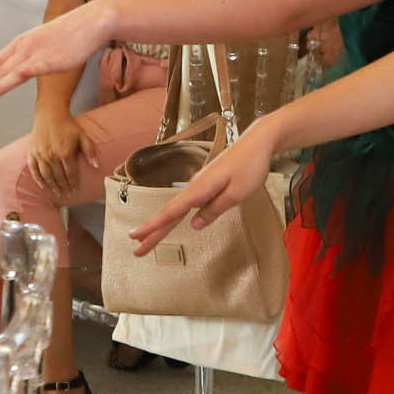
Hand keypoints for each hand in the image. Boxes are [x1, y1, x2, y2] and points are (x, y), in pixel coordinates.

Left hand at [0, 0, 114, 106]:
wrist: (92, 21)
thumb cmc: (76, 32)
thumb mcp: (50, 43)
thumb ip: (40, 54)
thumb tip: (37, 64)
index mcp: (25, 42)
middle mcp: (25, 47)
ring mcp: (35, 53)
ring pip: (7, 73)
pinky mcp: (47, 59)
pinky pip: (25, 72)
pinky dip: (9, 81)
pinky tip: (0, 88)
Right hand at [25, 107, 86, 199]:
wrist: (50, 114)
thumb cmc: (68, 125)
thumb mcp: (83, 136)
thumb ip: (90, 151)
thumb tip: (96, 165)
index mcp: (65, 152)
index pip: (70, 173)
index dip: (73, 183)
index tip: (75, 190)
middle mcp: (51, 155)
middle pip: (58, 177)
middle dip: (64, 187)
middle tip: (67, 194)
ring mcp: (40, 154)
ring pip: (46, 176)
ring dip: (52, 186)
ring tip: (57, 193)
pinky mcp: (32, 152)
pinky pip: (34, 170)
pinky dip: (38, 179)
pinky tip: (43, 186)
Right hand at [129, 125, 278, 250]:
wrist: (258, 142)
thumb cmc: (250, 166)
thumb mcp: (237, 194)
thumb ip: (214, 210)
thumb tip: (194, 225)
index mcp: (200, 189)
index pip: (171, 212)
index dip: (153, 226)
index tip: (135, 237)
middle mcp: (195, 186)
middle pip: (170, 213)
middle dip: (152, 232)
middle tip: (137, 251)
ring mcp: (199, 185)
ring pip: (176, 209)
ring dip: (161, 225)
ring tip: (148, 240)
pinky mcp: (206, 184)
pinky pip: (186, 203)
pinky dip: (175, 215)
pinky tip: (171, 222)